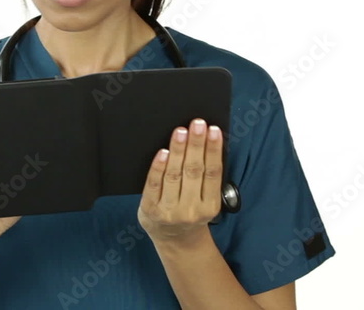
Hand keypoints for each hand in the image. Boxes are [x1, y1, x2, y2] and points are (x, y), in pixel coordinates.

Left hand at [137, 118, 222, 246]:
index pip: (213, 173)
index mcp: (210, 207)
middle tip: (197, 124)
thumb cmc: (191, 212)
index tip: (214, 130)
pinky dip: (158, 167)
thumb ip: (205, 179)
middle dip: (196, 145)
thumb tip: (205, 142)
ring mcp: (169, 211)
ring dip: (178, 151)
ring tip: (181, 132)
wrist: (174, 240)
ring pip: (174, 175)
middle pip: (194, 171)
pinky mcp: (150, 209)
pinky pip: (154, 184)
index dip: (213, 150)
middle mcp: (190, 210)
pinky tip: (163, 152)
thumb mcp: (205, 202)